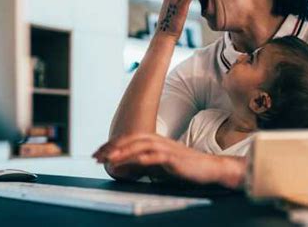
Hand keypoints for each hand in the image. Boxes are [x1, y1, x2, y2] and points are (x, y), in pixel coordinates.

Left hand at [92, 134, 245, 187]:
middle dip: (112, 146)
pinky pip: (154, 157)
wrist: (210, 169)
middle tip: (97, 155)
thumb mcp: (160, 167)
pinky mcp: (174, 159)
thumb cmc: (185, 168)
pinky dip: (140, 159)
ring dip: (123, 151)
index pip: (130, 139)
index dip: (113, 144)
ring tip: (108, 158)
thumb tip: (122, 169)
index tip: (98, 152)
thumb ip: (142, 165)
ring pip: (140, 145)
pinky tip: (129, 163)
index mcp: (155, 141)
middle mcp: (160, 141)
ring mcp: (167, 149)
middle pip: (132, 139)